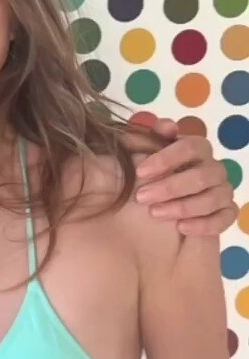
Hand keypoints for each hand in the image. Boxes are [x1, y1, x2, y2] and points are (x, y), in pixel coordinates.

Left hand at [133, 120, 235, 235]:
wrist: (145, 232)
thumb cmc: (142, 190)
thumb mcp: (133, 166)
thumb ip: (145, 141)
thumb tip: (167, 126)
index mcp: (193, 151)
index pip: (189, 146)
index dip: (166, 158)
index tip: (140, 172)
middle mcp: (210, 168)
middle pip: (202, 174)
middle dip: (170, 186)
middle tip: (142, 197)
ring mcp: (221, 191)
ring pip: (212, 197)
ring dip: (183, 206)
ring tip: (155, 213)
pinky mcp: (225, 215)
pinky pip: (224, 218)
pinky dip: (203, 224)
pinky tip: (181, 227)